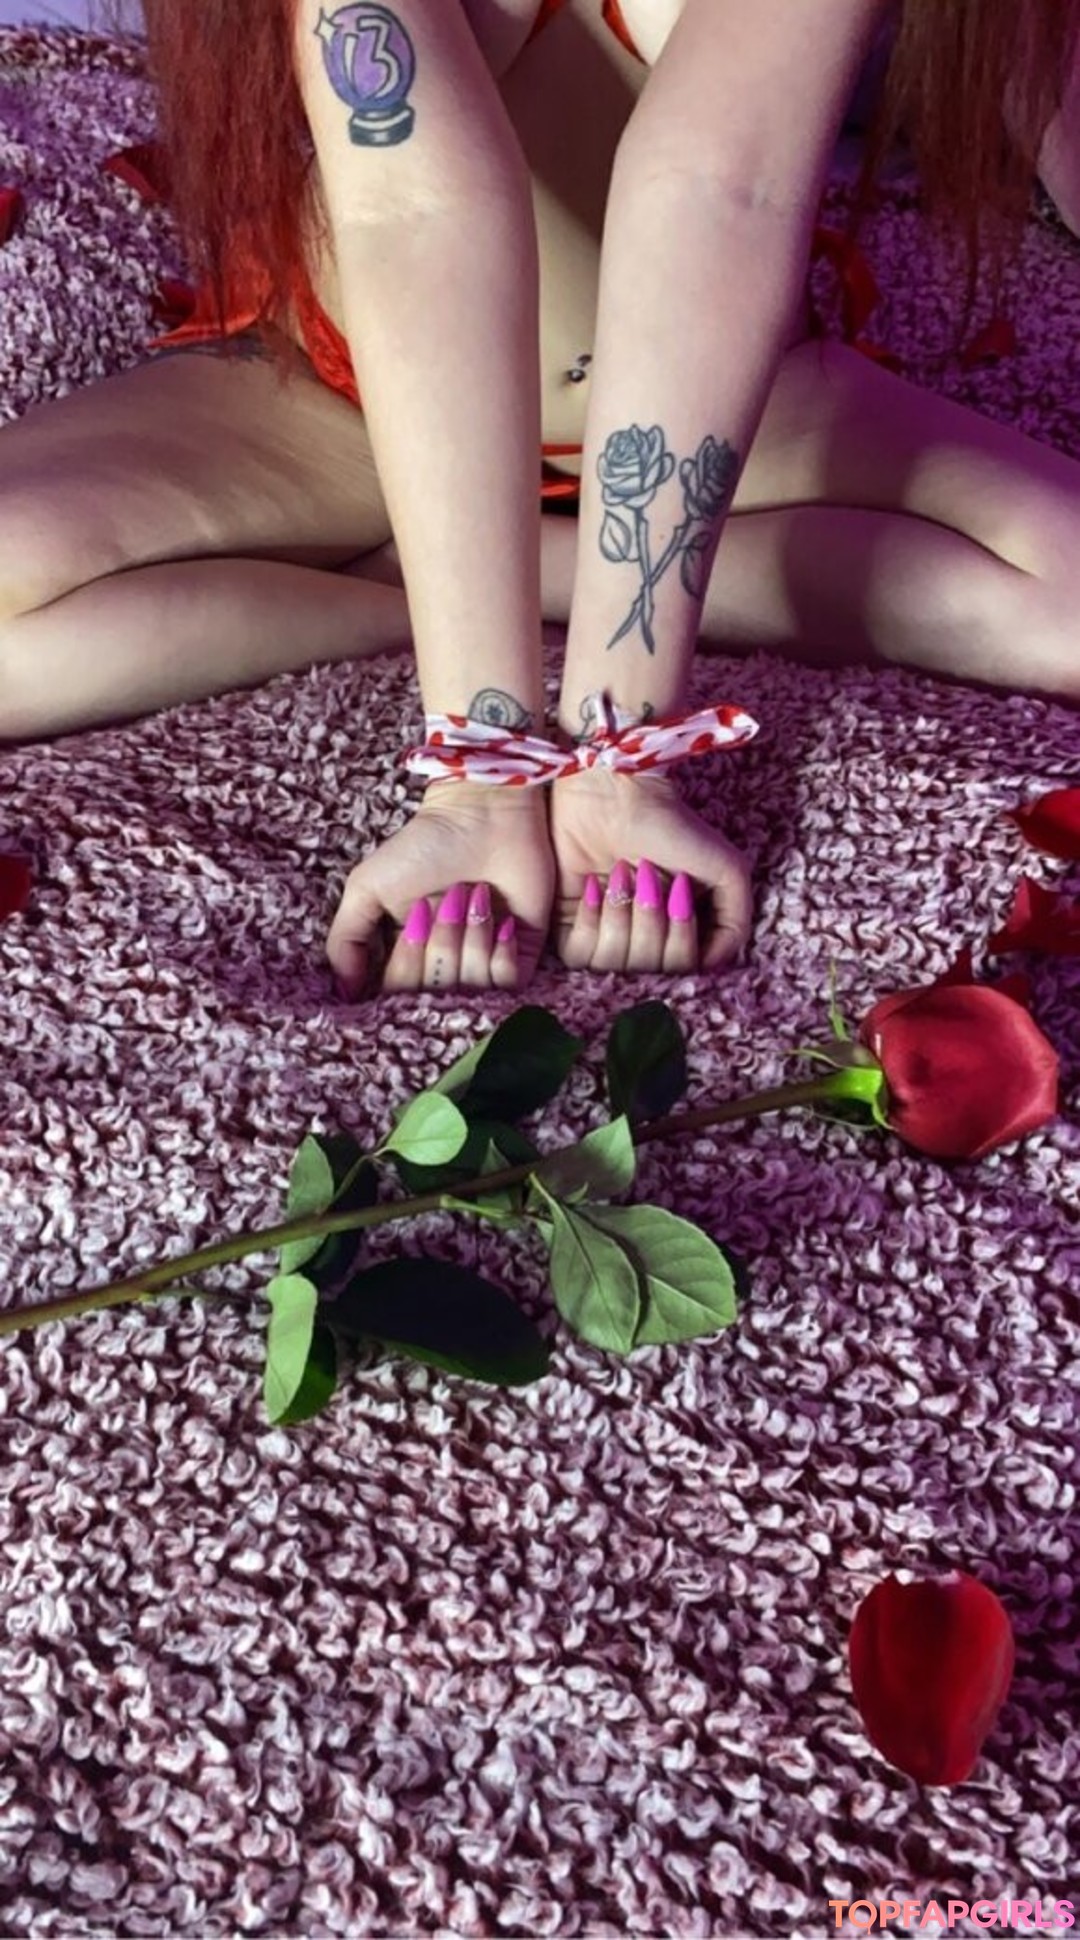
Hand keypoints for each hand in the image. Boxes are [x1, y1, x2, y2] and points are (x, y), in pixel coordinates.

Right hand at [327, 780, 554, 997]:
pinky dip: (502, 955)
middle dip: (440, 946)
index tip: (415, 918)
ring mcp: (484, 960)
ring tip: (475, 898)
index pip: (400, 994)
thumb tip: (345, 992)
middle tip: (445, 900)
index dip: (407, 963)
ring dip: (471, 942)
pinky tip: (504, 920)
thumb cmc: (423, 846)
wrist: (482, 816)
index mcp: (407, 954)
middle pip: (437, 995)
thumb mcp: (367, 888)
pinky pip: (509, 985)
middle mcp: (444, 963)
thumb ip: (345, 941)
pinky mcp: (521, 953)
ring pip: (474, 991)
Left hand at [549, 767, 751, 973]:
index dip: (681, 937)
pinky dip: (591, 921)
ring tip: (621, 874)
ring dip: (622, 916)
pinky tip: (594, 886)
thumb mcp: (726, 872)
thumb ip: (736, 926)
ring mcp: (606, 936)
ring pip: (616, 966)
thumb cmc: (672, 826)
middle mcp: (644, 940)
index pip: (683, 970)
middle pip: (650, 970)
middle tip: (647, 874)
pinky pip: (580, 957)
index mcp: (681, 933)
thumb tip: (710, 966)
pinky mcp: (568, 928)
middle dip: (651, 921)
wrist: (617, 794)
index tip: (679, 891)